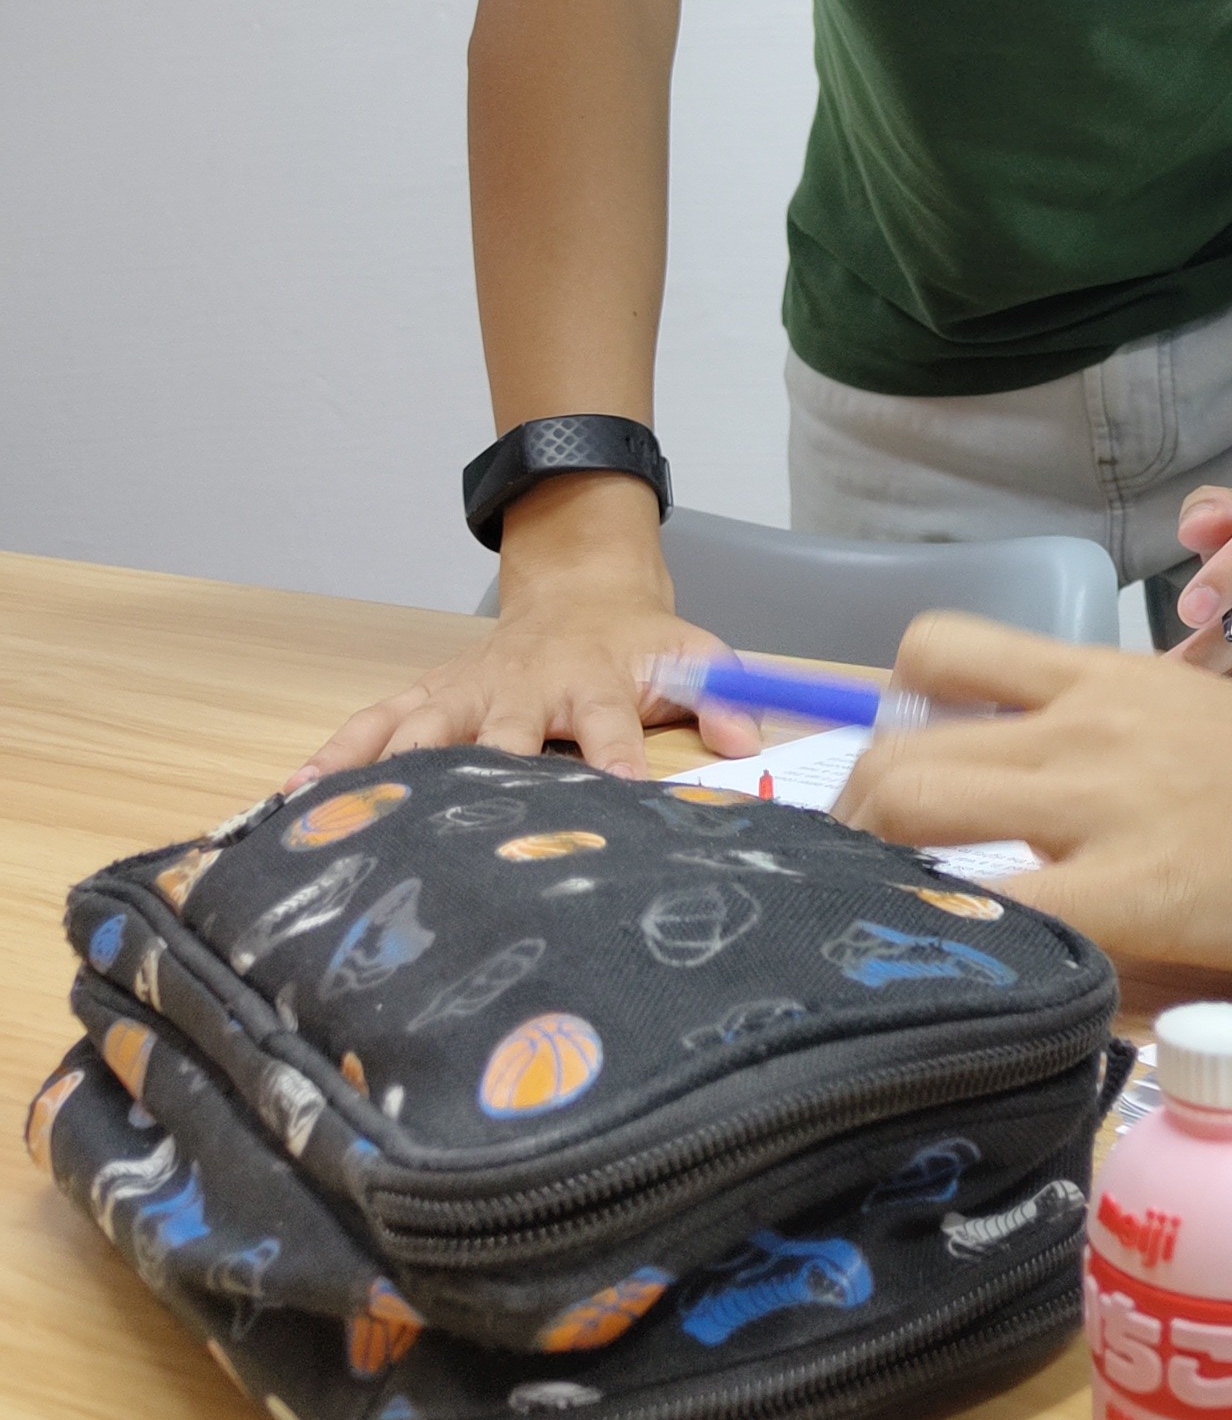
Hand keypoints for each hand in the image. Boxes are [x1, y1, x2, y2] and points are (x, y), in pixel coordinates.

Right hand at [302, 587, 759, 780]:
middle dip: (484, 772)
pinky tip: (296, 796)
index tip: (616, 795)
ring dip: (393, 770)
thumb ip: (725, 701)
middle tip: (458, 826)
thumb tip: (746, 746)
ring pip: (424, 727)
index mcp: (593, 680)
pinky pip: (374, 723)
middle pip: (500, 729)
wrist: (584, 592)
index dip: (613, 757)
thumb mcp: (697, 658)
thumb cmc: (641, 644)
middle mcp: (523, 685)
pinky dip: (335, 756)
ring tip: (351, 819)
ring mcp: (468, 688)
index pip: (607, 723)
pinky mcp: (429, 692)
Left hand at [834, 611, 1231, 967]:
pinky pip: (1006, 918)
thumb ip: (1108, 751)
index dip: (885, 724)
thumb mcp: (1201, 726)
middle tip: (865, 895)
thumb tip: (1021, 809)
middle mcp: (1088, 725)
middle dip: (851, 832)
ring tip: (903, 943)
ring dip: (877, 885)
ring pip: (913, 820)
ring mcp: (1109, 805)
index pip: (939, 653)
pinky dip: (970, 955)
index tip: (885, 794)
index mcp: (1105, 676)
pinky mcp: (1144, 893)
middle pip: (896, 756)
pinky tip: (981, 989)